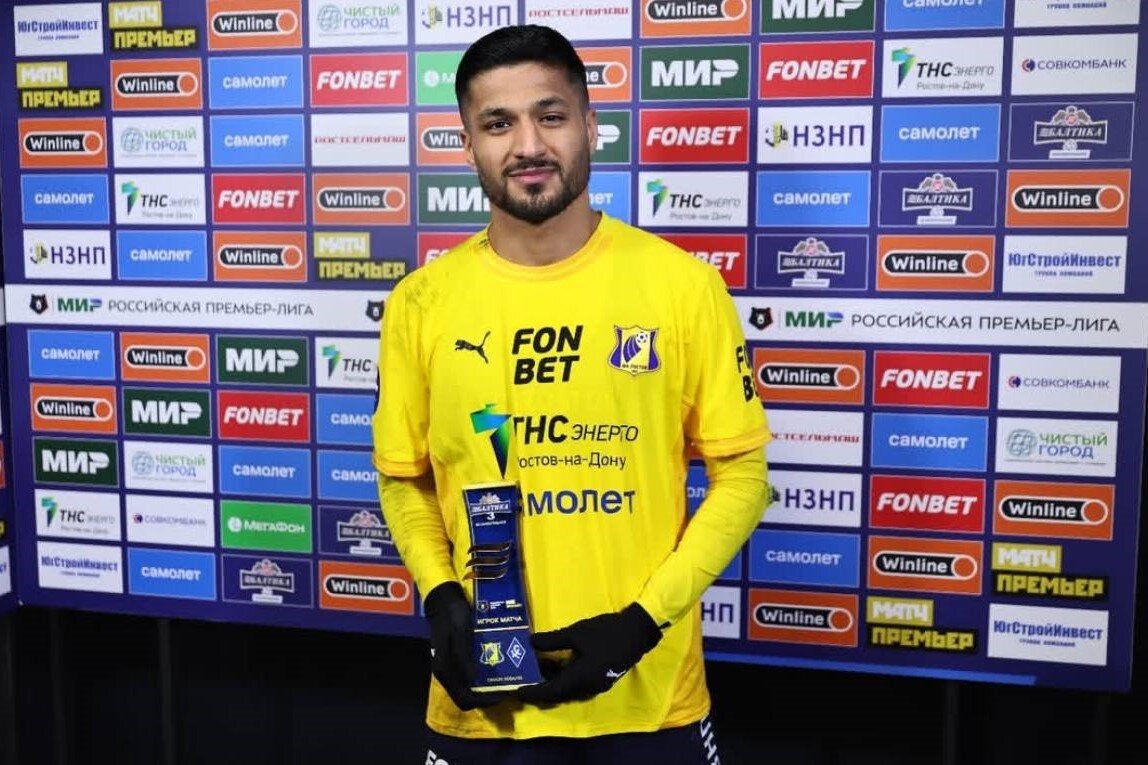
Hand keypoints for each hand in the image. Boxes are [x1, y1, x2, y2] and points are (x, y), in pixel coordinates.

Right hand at [423, 581, 508, 709]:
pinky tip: (494, 671)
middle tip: (506, 690)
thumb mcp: (460, 633)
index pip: (464, 699)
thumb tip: (473, 680)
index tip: (502, 695)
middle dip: (486, 698)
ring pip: (467, 689)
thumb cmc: (453, 616)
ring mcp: (450, 668)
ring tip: (503, 682)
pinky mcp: (455, 661)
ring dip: (484, 689)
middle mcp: (446, 674)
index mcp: (444, 670)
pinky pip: (468, 678)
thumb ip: (464, 657)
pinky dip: (481, 679)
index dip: (483, 702)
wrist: (443, 602)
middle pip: (466, 697)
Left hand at [515, 603, 662, 703]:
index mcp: (580, 679)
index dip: (533, 693)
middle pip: (559, 694)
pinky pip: (578, 684)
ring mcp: (596, 685)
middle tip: (524, 678)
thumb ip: (553, 640)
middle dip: (541, 688)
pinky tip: (559, 662)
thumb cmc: (606, 632)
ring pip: (569, 689)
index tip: (517, 691)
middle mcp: (587, 687)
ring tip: (539, 666)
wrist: (637, 632)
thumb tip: (531, 643)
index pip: (551, 692)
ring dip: (553, 681)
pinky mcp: (601, 679)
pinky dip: (565, 677)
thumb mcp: (576, 633)